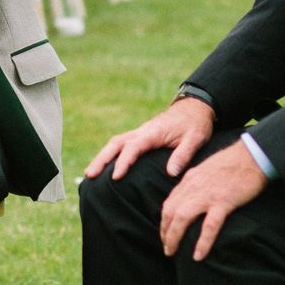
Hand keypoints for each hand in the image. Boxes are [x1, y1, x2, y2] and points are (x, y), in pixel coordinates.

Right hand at [85, 95, 213, 181]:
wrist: (195, 107)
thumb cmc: (196, 124)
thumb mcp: (195, 139)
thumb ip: (183, 155)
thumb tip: (171, 173)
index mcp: (153, 133)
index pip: (134, 147)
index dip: (124, 162)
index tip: (115, 177)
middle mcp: (142, 131)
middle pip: (116, 143)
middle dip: (101, 159)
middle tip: (89, 174)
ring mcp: (140, 133)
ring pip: (115, 143)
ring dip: (101, 157)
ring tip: (89, 173)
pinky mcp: (141, 136)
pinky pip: (121, 144)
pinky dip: (110, 154)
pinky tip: (104, 166)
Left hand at [159, 141, 267, 258]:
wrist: (253, 155)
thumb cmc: (233, 163)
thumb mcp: (207, 169)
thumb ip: (196, 183)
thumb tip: (190, 198)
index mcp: (190, 179)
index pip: (169, 203)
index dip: (164, 221)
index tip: (165, 233)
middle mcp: (194, 187)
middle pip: (171, 212)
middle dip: (165, 232)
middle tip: (167, 248)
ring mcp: (208, 194)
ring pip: (182, 218)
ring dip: (174, 238)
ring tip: (172, 252)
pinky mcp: (224, 201)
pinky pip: (209, 226)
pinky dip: (202, 242)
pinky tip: (198, 255)